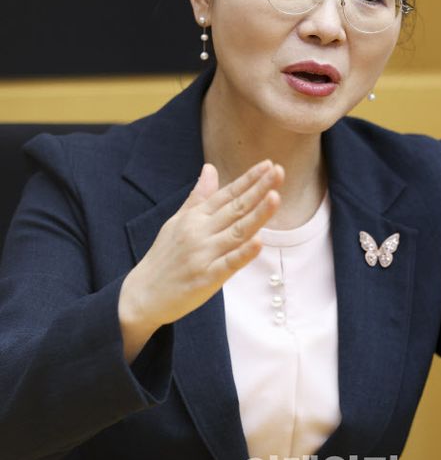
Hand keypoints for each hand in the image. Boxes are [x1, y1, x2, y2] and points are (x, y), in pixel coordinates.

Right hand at [118, 160, 283, 360]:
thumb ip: (199, 196)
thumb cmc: (164, 256)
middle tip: (279, 172)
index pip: (227, 194)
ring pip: (237, 232)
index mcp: (195, 217)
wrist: (141, 295)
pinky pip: (228, 264)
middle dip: (259, 189)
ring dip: (257, 215)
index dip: (249, 179)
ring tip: (275, 197)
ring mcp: (203, 255)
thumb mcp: (178, 221)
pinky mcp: (206, 279)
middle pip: (236, 208)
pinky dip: (243, 254)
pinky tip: (259, 242)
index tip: (269, 165)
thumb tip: (210, 168)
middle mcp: (200, 232)